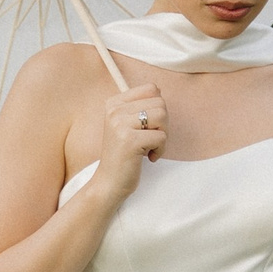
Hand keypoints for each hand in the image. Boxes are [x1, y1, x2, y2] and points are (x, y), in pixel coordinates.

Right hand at [92, 83, 166, 201]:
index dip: (157, 108)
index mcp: (114, 103)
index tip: (148, 126)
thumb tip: (159, 90)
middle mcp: (114, 110)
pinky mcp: (130, 140)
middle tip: (150, 139)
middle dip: (162, 124)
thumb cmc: (124, 155)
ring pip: (163, 116)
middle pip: (160, 102)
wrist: (109, 183)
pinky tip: (148, 158)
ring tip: (149, 147)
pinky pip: (162, 137)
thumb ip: (140, 107)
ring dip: (162, 136)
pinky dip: (160, 150)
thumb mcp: (127, 125)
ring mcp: (120, 124)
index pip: (151, 89)